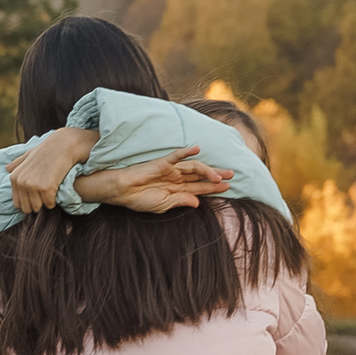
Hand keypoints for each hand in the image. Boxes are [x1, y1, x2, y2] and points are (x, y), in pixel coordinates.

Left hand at [6, 126, 96, 213]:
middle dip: (37, 204)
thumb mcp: (28, 155)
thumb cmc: (46, 151)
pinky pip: (50, 204)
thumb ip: (17, 163)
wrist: (62, 146)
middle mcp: (21, 182)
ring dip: (46, 202)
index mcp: (14, 177)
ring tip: (51, 190)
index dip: (29, 202)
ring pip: (39, 207)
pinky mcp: (46, 188)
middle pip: (27, 208)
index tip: (37, 195)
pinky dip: (54, 200)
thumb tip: (7, 168)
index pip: (18, 203)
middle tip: (45, 193)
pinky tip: (56, 189)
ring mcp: (33, 185)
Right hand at [74, 147, 233, 213]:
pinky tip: (197, 149)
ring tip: (219, 176)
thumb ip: (180, 201)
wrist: (122, 192)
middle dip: (216, 176)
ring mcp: (170, 169)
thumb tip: (198, 203)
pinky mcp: (161, 163)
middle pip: (200, 176)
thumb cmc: (140, 200)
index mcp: (177, 189)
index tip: (228, 187)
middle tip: (233, 175)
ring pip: (193, 167)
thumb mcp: (163, 205)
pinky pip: (176, 156)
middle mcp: (176, 178)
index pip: (199, 188)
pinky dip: (186, 152)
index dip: (213, 188)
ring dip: (207, 170)